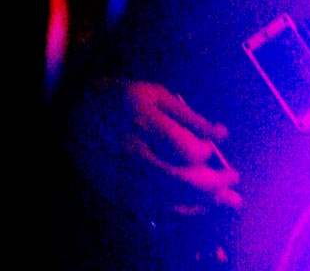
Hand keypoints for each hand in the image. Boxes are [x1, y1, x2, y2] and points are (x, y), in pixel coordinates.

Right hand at [66, 77, 241, 217]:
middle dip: (215, 188)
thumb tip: (222, 134)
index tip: (213, 153)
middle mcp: (135, 155)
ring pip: (170, 204)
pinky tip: (193, 210)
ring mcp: (124, 178)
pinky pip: (152, 213)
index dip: (206, 154)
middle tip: (234, 184)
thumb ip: (189, 115)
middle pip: (183, 183)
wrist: (74, 113)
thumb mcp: (155, 94)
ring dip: (201, 206)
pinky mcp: (117, 194)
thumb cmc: (120, 97)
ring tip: (223, 202)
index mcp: (146, 123)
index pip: (187, 150)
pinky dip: (177, 214)